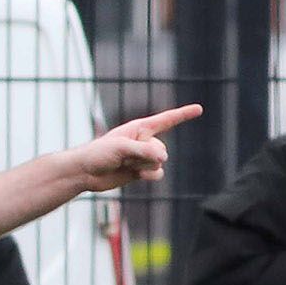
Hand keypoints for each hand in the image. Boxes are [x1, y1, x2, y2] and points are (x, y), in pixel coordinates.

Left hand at [65, 105, 198, 191]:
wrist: (86, 173)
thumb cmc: (99, 153)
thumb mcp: (121, 147)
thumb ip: (144, 150)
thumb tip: (164, 159)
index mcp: (139, 128)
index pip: (167, 120)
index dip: (184, 114)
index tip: (200, 109)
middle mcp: (144, 141)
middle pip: (162, 149)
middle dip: (148, 155)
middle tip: (127, 157)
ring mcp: (143, 157)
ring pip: (160, 163)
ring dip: (146, 166)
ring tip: (126, 165)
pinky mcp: (140, 171)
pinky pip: (157, 174)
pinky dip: (149, 175)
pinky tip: (135, 175)